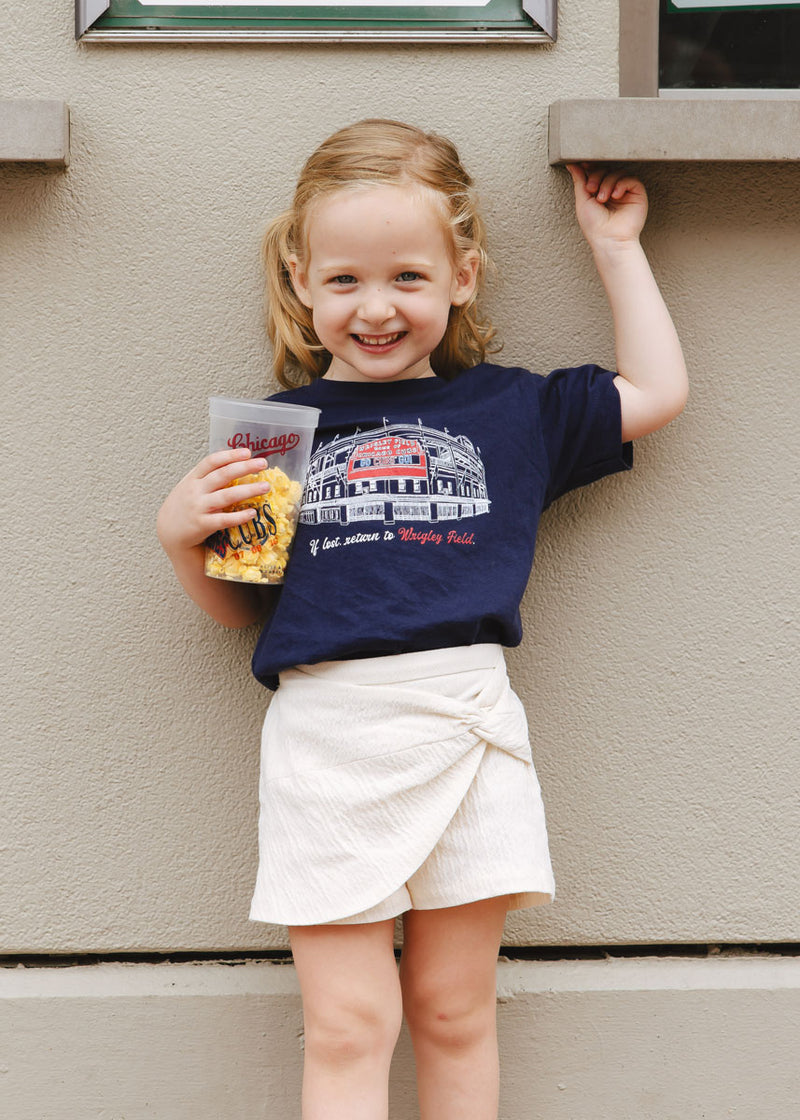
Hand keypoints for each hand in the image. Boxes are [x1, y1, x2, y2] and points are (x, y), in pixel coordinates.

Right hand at [157, 447, 271, 558]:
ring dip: (248, 490)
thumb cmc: (182, 508)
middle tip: (263, 463)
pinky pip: (224, 520)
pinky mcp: (202, 525)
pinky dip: (239, 516)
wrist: (168, 534)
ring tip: (265, 486)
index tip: (247, 452)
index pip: (212, 462)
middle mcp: (195, 491)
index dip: (230, 455)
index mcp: (192, 479)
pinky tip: (252, 513)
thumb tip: (228, 459)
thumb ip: (205, 475)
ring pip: (227, 496)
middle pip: (223, 475)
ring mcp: (198, 508)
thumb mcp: (188, 487)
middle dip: (245, 467)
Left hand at [566, 163, 647, 250]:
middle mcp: (612, 190)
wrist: (609, 240)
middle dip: (596, 176)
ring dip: (607, 183)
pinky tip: (615, 196)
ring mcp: (625, 192)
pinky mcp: (637, 194)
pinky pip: (631, 179)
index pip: (596, 171)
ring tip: (602, 199)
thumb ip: (579, 180)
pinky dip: (621, 184)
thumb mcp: (582, 200)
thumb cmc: (594, 226)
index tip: (583, 166)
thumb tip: (572, 164)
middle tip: (591, 190)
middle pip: (606, 169)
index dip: (590, 167)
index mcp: (599, 191)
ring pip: (618, 172)